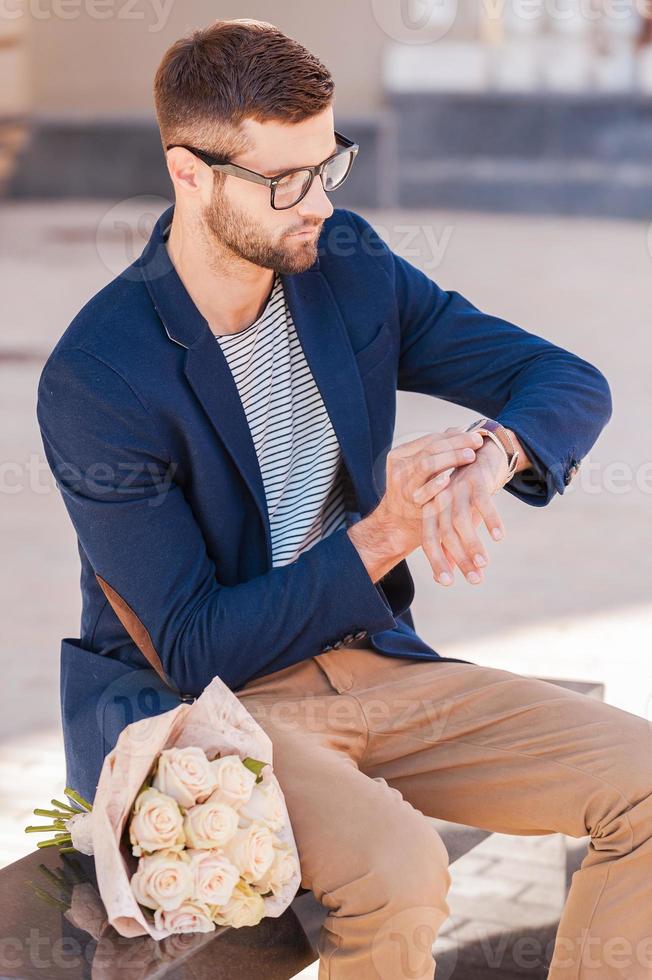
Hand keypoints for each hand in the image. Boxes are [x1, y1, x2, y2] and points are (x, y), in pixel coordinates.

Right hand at [375, 427, 485, 555]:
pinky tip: (450, 478)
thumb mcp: (420, 469)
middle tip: (477, 442)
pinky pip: (424, 491)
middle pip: (431, 448)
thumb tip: (459, 429)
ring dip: (451, 458)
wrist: (397, 523)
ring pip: (427, 464)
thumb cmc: (415, 491)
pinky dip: (436, 484)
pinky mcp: (411, 503)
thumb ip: (436, 451)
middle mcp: (400, 467)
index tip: (473, 433)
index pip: (430, 439)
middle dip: (457, 443)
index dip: (453, 436)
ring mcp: (404, 485)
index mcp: (400, 454)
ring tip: (470, 455)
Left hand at [415, 432, 508, 586]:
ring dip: (473, 544)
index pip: (430, 540)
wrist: (481, 454)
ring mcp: (457, 488)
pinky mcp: (476, 479)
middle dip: (459, 559)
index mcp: (432, 510)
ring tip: (484, 564)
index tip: (447, 582)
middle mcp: (441, 499)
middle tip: (475, 580)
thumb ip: (451, 545)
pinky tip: (499, 537)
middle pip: (445, 533)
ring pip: (462, 520)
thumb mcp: (458, 519)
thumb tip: (446, 576)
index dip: (437, 561)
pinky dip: (491, 520)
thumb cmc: (467, 495)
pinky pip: (483, 502)